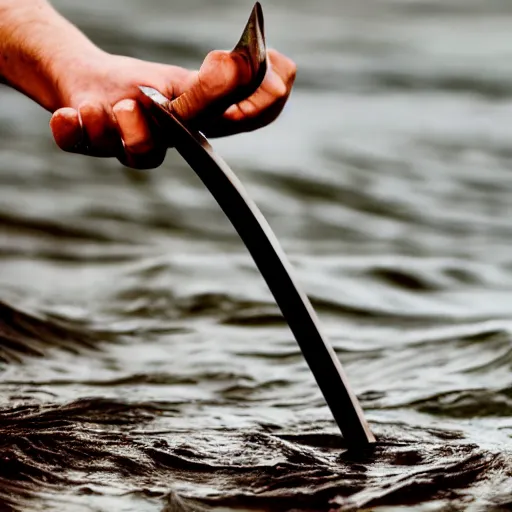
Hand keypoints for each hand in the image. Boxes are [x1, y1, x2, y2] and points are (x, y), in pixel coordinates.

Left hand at [49, 48, 295, 168]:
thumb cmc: (142, 87)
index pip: (242, 121)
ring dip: (136, 131)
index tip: (277, 70)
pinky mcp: (83, 138)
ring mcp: (123, 144)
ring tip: (126, 103)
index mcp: (198, 127)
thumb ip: (221, 83)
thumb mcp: (183, 81)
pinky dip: (75, 130)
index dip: (262, 104)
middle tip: (223, 67)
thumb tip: (271, 66)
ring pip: (138, 153)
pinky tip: (73, 115)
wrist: (85, 84)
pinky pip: (78, 143)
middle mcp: (166, 144)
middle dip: (210, 101)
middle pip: (195, 138)